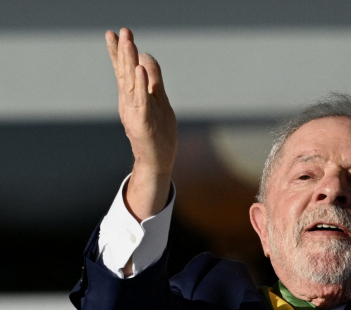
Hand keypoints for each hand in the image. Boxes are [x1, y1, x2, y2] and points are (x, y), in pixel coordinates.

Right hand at [106, 28, 176, 220]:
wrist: (157, 162)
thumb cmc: (159, 133)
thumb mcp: (158, 102)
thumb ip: (153, 82)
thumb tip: (146, 59)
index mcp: (132, 97)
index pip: (123, 70)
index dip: (120, 52)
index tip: (116, 33)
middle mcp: (129, 103)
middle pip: (124, 73)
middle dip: (122, 51)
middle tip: (120, 31)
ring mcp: (134, 113)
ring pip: (131, 84)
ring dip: (130, 62)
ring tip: (129, 43)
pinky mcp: (143, 123)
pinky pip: (141, 101)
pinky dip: (141, 86)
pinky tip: (140, 70)